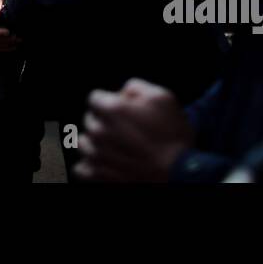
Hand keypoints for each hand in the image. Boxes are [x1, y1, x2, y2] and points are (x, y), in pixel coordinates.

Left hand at [73, 78, 193, 182]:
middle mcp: (99, 132)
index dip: (109, 102)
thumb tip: (123, 93)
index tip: (122, 110)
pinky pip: (82, 168)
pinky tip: (106, 163)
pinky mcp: (98, 176)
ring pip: (83, 143)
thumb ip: (136, 87)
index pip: (94, 98)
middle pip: (90, 120)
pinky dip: (91, 166)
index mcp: (111, 110)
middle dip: (104, 122)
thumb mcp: (163, 97)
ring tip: (115, 148)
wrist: (180, 174)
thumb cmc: (173, 136)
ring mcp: (97, 156)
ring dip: (95, 143)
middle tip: (125, 130)